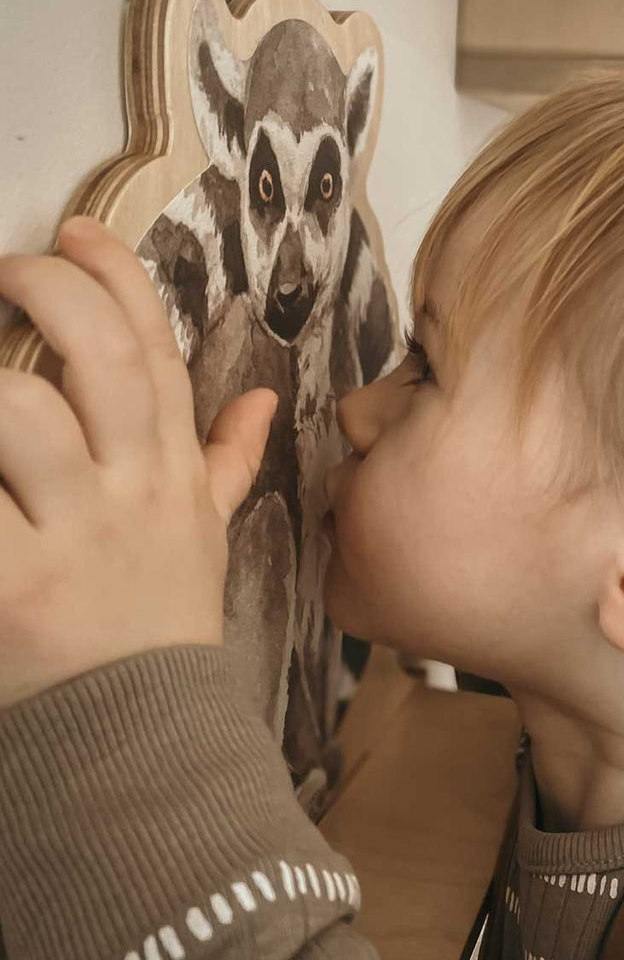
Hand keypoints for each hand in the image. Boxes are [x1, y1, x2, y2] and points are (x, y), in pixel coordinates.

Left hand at [0, 216, 277, 707]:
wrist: (141, 728)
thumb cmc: (162, 618)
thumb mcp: (206, 531)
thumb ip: (231, 461)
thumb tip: (262, 400)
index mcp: (172, 470)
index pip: (155, 352)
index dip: (118, 278)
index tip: (75, 232)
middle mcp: (132, 491)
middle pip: (97, 358)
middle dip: (46, 292)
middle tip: (5, 274)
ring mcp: (75, 536)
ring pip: (20, 413)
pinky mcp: (15, 584)